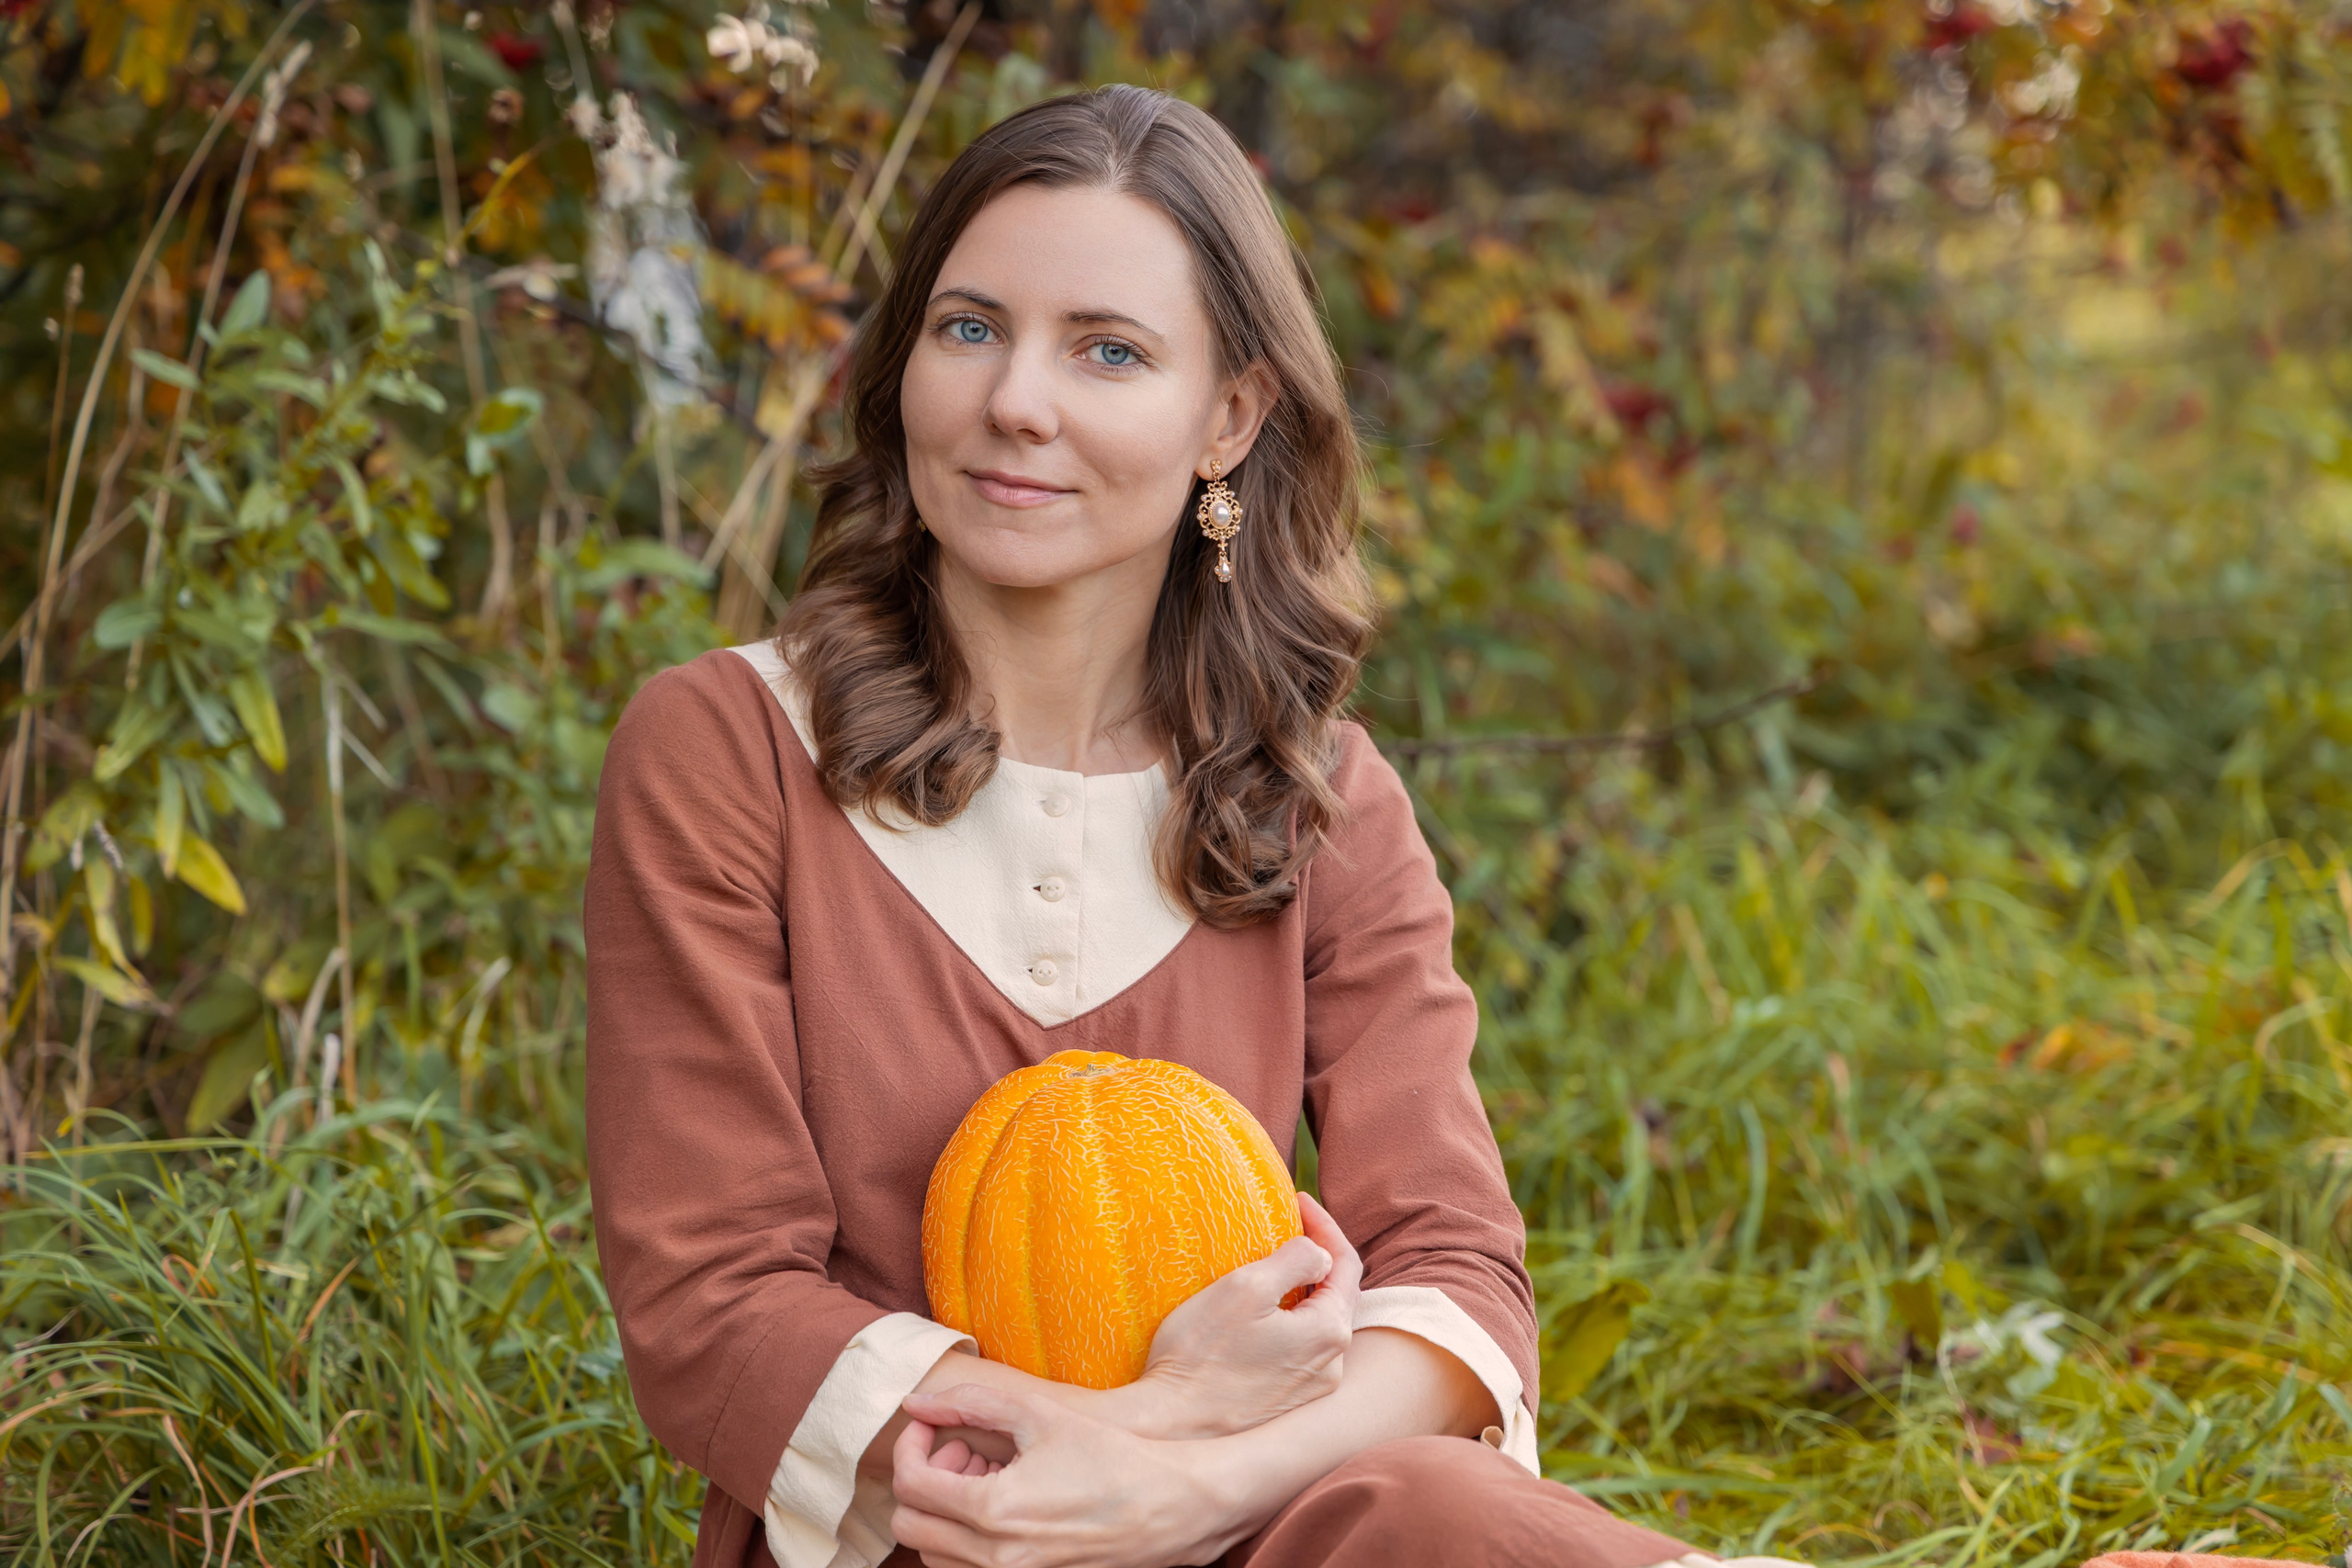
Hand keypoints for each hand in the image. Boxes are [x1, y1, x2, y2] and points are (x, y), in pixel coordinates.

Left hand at [891, 1383, 1252, 1567]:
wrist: (1172, 1509)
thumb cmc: (1110, 1456)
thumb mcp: (1041, 1416)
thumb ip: (971, 1404)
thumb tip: (915, 1402)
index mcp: (993, 1512)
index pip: (910, 1484)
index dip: (911, 1446)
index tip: (931, 1426)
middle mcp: (995, 1560)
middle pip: (909, 1526)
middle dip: (925, 1481)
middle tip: (964, 1453)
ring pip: (934, 1555)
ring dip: (946, 1513)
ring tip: (989, 1478)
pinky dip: (969, 1540)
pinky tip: (1007, 1507)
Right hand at [1117, 1192, 1361, 1440]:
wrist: (1173, 1427)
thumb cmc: (1202, 1355)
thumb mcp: (1247, 1289)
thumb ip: (1295, 1260)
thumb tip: (1319, 1253)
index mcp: (1329, 1331)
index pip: (1346, 1264)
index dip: (1325, 1226)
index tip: (1296, 1201)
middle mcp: (1332, 1365)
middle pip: (1336, 1295)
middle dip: (1316, 1258)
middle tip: (1286, 1228)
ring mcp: (1311, 1390)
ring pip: (1316, 1325)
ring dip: (1301, 1293)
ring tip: (1270, 1269)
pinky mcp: (1287, 1404)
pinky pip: (1299, 1351)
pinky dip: (1288, 1323)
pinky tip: (1260, 1317)